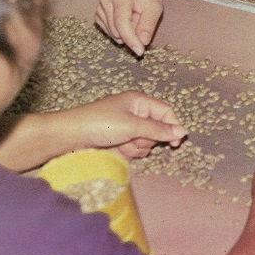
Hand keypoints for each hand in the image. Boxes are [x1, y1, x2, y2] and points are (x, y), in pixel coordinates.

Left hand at [63, 90, 187, 159]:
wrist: (72, 137)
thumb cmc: (100, 123)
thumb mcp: (132, 125)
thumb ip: (158, 129)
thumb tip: (182, 131)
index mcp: (139, 101)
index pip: (165, 112)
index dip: (172, 126)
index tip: (176, 143)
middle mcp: (135, 113)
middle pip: (157, 130)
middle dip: (147, 139)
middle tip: (133, 138)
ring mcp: (128, 129)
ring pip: (146, 143)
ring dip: (135, 147)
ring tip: (120, 143)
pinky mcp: (120, 142)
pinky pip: (134, 150)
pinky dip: (127, 152)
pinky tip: (115, 150)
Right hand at [95, 0, 163, 55]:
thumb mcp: (155, 7)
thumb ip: (148, 24)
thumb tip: (142, 43)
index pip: (121, 23)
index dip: (131, 39)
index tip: (140, 51)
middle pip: (117, 31)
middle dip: (132, 33)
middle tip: (141, 19)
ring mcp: (99, 6)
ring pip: (113, 34)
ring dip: (127, 31)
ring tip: (134, 16)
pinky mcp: (98, 13)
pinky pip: (109, 32)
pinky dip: (120, 31)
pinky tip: (126, 19)